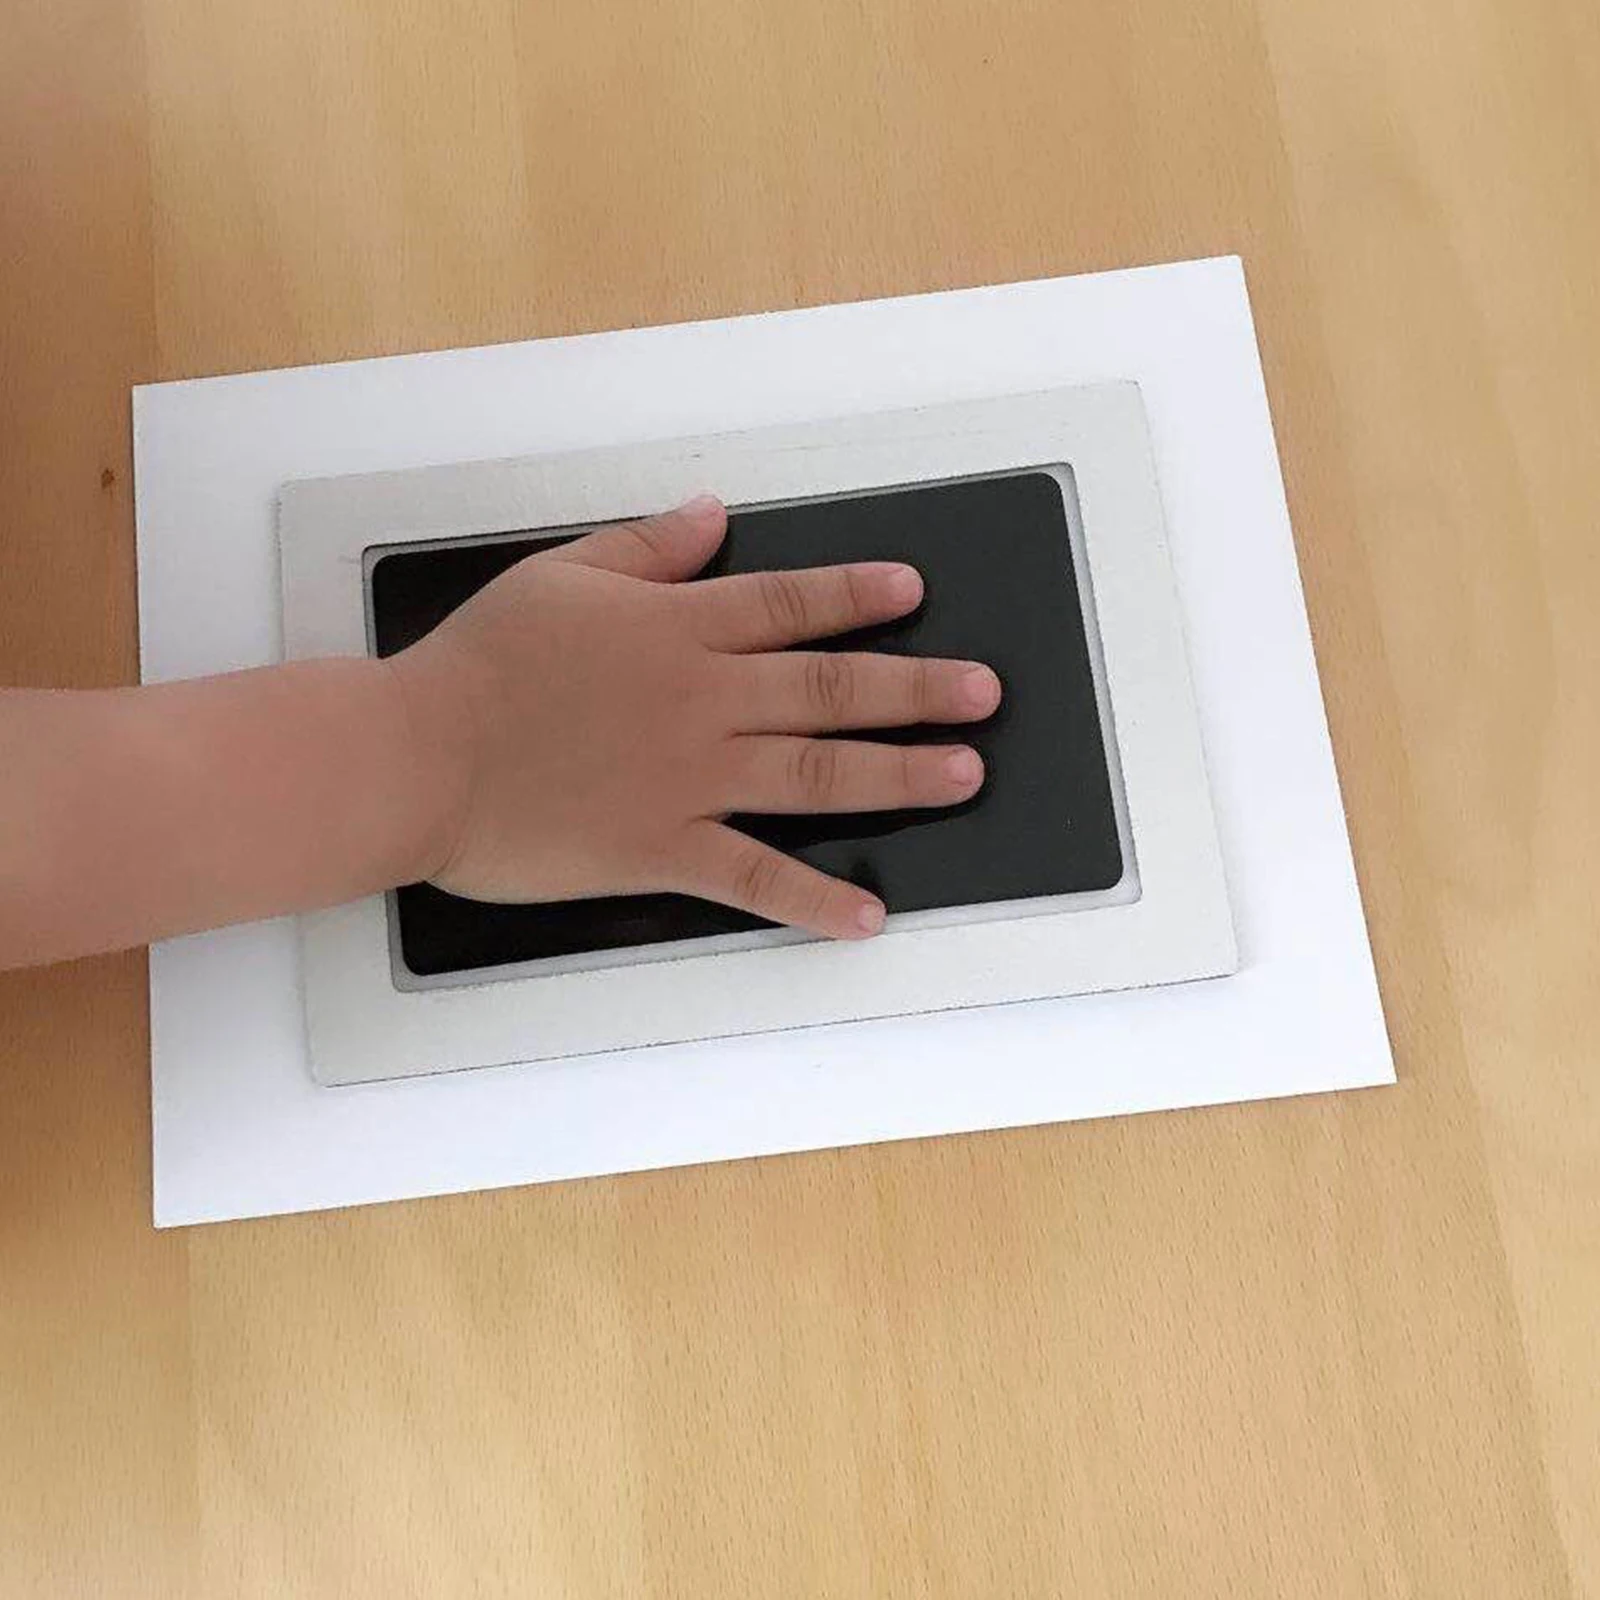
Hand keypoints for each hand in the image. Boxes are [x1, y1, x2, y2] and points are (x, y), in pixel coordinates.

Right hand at [387, 494, 1001, 938]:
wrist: (418, 756)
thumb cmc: (480, 666)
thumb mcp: (561, 576)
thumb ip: (648, 549)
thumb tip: (711, 515)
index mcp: (678, 629)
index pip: (790, 604)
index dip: (858, 596)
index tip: (913, 593)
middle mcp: (703, 699)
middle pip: (832, 688)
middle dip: (918, 688)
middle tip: (984, 694)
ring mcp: (691, 777)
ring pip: (818, 772)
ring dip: (899, 776)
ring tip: (964, 775)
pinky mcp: (663, 848)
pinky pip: (755, 875)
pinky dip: (813, 898)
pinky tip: (867, 914)